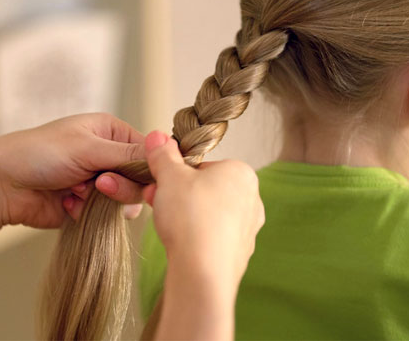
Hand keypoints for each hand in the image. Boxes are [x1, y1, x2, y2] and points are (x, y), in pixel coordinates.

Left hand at [0, 113, 146, 228]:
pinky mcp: (86, 206)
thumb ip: (128, 153)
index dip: (150, 168)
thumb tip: (165, 149)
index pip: (147, 151)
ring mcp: (97, 182)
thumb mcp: (88, 147)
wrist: (1, 185)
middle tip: (100, 185)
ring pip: (124, 200)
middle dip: (121, 185)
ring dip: (104, 200)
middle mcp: (107, 156)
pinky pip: (105, 216)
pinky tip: (68, 204)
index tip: (144, 181)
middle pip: (139, 179)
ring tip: (78, 193)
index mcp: (110, 132)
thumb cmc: (39, 154)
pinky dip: (89, 212)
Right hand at [142, 131, 264, 287]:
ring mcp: (248, 229)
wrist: (203, 271)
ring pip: (208, 214)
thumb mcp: (170, 176)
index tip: (160, 183)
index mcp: (241, 173)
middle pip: (205, 190)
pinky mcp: (240, 253)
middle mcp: (252, 199)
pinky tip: (181, 245)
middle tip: (156, 202)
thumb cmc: (191, 217)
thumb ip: (163, 155)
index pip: (204, 166)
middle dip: (178, 195)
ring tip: (166, 224)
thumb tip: (157, 137)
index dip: (176, 174)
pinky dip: (195, 238)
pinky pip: (212, 238)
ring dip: (185, 216)